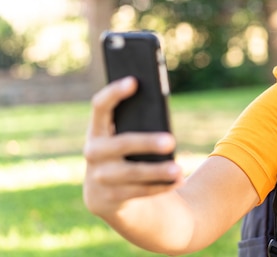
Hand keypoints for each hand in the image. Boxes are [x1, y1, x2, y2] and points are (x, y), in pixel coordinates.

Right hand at [83, 77, 182, 216]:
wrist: (108, 195)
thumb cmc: (126, 155)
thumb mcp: (127, 138)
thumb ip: (137, 124)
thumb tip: (160, 111)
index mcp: (97, 130)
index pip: (100, 106)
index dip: (114, 93)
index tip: (134, 81)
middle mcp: (93, 153)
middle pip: (121, 144)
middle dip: (146, 142)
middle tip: (171, 141)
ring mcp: (99, 178)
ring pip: (131, 173)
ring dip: (157, 171)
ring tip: (178, 169)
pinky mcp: (108, 200)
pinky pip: (138, 192)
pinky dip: (160, 187)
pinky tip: (177, 181)